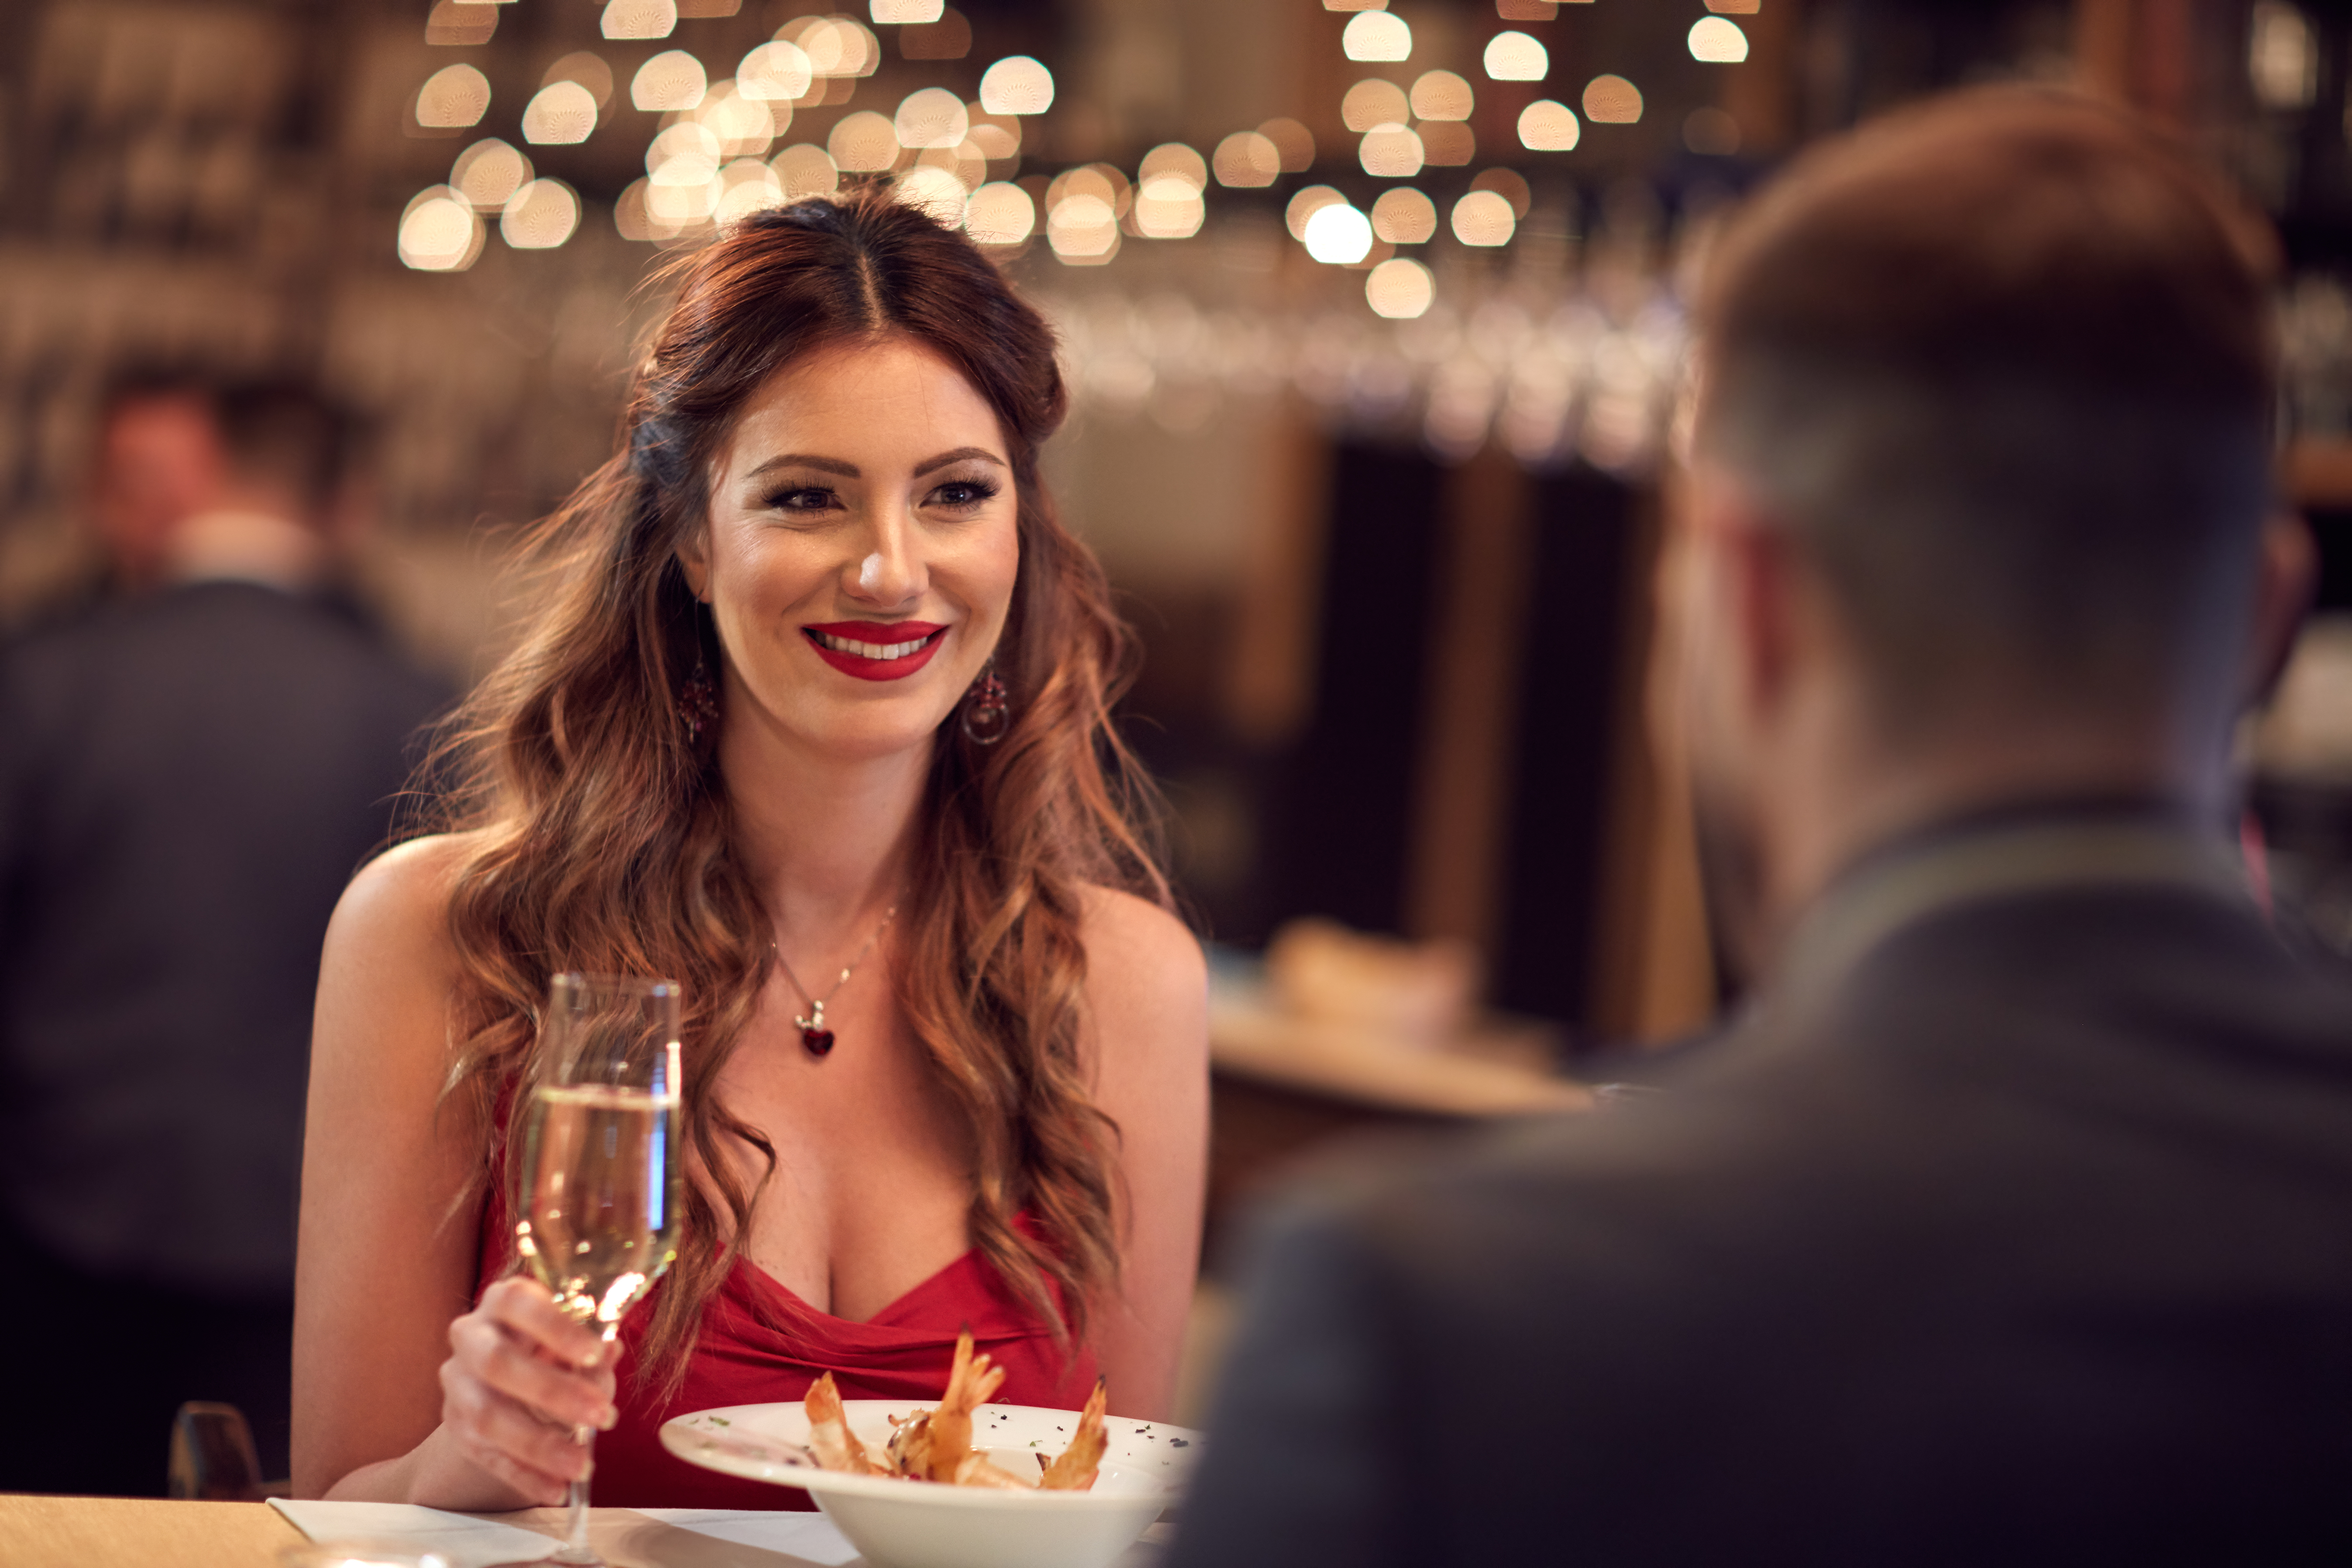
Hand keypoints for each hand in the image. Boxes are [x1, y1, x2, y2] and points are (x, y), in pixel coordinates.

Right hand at [436, 1276, 618, 1504]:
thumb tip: (610, 1348)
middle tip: (603, 1415)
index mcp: (503, 1302)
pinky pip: (486, 1456)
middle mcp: (471, 1337)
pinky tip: (556, 1489)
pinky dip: (524, 1475)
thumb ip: (591, 1349)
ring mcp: (457, 1384)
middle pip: (497, 1362)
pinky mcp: (456, 1427)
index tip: (596, 1353)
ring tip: (582, 1465)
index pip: (519, 1303)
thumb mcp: (575, 1343)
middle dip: (552, 1392)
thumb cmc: (551, 1350)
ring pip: (487, 1415)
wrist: (507, 1383)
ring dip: (539, 1444)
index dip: (556, 1328)